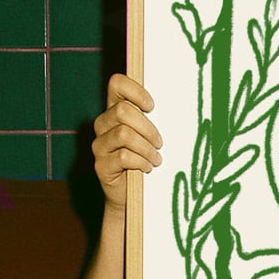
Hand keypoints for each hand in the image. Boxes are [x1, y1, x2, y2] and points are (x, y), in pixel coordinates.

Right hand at [92, 74, 162, 211]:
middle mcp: (103, 125)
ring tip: (157, 158)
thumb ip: (153, 120)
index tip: (152, 107)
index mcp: (114, 111)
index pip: (116, 84)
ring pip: (124, 134)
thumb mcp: (150, 137)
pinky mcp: (101, 165)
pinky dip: (141, 162)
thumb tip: (178, 106)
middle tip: (160, 143)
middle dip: (148, 127)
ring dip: (147, 148)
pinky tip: (148, 168)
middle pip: (122, 111)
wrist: (131, 195)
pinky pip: (124, 157)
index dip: (135, 91)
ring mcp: (99, 145)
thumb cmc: (145, 159)